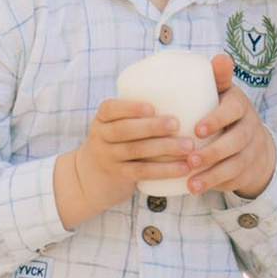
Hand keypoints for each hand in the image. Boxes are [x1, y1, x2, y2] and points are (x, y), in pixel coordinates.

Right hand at [56, 95, 192, 228]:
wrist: (88, 180)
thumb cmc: (114, 145)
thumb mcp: (112, 128)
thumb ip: (135, 116)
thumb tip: (184, 97)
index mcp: (101, 120)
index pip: (109, 109)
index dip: (130, 107)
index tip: (151, 107)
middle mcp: (101, 138)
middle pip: (124, 130)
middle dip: (152, 126)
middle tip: (176, 124)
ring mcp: (108, 158)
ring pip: (136, 151)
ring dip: (164, 148)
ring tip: (188, 146)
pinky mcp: (119, 177)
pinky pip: (142, 172)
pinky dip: (164, 170)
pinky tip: (183, 168)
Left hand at [187, 62, 276, 201]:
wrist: (254, 142)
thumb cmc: (227, 112)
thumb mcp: (225, 93)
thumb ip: (219, 77)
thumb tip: (220, 57)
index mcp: (241, 107)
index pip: (233, 111)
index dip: (217, 120)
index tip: (197, 129)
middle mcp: (250, 129)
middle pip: (236, 142)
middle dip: (213, 152)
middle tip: (190, 160)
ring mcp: (251, 152)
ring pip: (236, 165)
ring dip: (213, 175)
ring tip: (191, 183)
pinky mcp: (248, 171)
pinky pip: (234, 180)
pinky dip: (216, 185)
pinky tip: (196, 188)